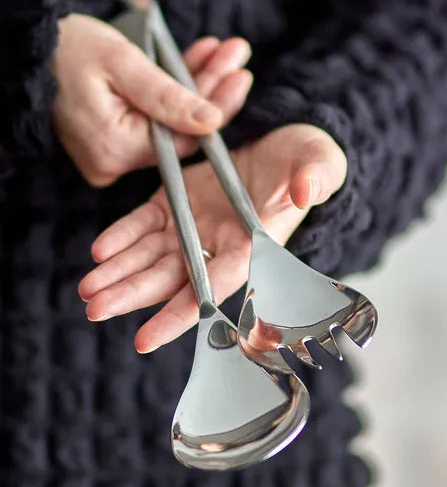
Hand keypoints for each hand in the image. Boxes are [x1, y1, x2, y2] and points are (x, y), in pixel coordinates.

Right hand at [51, 14, 252, 185]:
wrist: (27, 52)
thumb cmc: (67, 50)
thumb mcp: (122, 63)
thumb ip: (168, 95)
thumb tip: (212, 121)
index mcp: (116, 149)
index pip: (184, 140)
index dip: (216, 109)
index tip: (239, 76)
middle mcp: (115, 163)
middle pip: (180, 132)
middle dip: (209, 90)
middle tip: (234, 56)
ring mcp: (113, 158)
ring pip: (170, 125)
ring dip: (195, 87)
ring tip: (218, 54)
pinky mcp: (113, 146)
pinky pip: (153, 122)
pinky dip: (173, 95)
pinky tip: (194, 64)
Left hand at [79, 124, 346, 351]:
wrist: (282, 147)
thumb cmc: (306, 161)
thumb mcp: (319, 162)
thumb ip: (315, 176)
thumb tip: (304, 190)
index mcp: (252, 247)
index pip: (212, 288)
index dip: (179, 314)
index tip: (144, 339)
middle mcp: (218, 246)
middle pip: (170, 279)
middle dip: (132, 295)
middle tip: (94, 310)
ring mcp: (193, 225)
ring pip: (151, 257)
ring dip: (119, 274)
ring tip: (86, 291)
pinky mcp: (175, 201)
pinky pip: (144, 224)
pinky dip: (123, 237)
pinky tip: (99, 252)